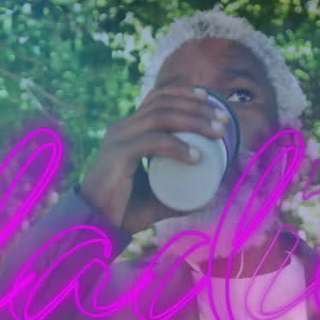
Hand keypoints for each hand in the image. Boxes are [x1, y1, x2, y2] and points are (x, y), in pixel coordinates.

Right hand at [80, 86, 228, 234]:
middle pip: (164, 102)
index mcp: (129, 130)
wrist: (95, 226)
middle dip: (198, 106)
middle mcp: (123, 128)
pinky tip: (196, 156)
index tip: (212, 99)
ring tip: (217, 133)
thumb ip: (182, 198)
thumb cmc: (124, 211)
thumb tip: (212, 197)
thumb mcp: (158, 200)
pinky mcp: (117, 154)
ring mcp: (119, 139)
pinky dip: (177, 146)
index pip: (158, 98)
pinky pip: (151, 141)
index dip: (186, 93)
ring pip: (160, 116)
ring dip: (194, 120)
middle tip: (224, 121)